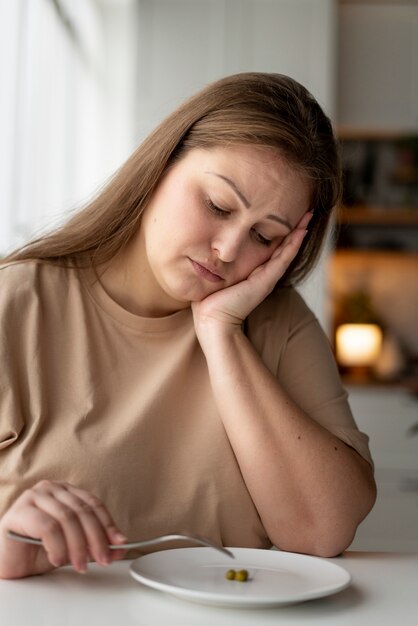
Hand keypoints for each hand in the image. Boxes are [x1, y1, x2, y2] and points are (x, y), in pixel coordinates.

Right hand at [0, 480, 126, 578]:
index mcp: (66, 491)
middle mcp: (51, 488)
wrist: (7, 561)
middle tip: (103, 559)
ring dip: (78, 545)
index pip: (93, 503)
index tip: (119, 543)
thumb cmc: (36, 550)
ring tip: (80, 564)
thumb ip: (93, 544)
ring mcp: (34, 496)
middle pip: (82, 510)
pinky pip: (47, 527)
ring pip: (67, 518)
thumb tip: (120, 546)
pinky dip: (57, 546)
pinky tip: (58, 560)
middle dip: (96, 538)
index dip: (108, 524)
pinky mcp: (20, 511)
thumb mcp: (72, 547)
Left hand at [192, 211, 311, 337]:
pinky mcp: (266, 280)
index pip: (271, 247)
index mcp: (253, 272)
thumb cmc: (209, 302)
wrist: (213, 321)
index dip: (280, 231)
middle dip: (294, 228)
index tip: (285, 214)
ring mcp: (267, 277)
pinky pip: (284, 257)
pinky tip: (302, 230)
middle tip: (306, 210)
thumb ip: (217, 263)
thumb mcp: (215, 275)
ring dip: (299, 232)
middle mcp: (264, 274)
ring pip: (288, 250)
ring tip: (309, 215)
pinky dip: (293, 244)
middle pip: (284, 246)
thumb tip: (206, 249)